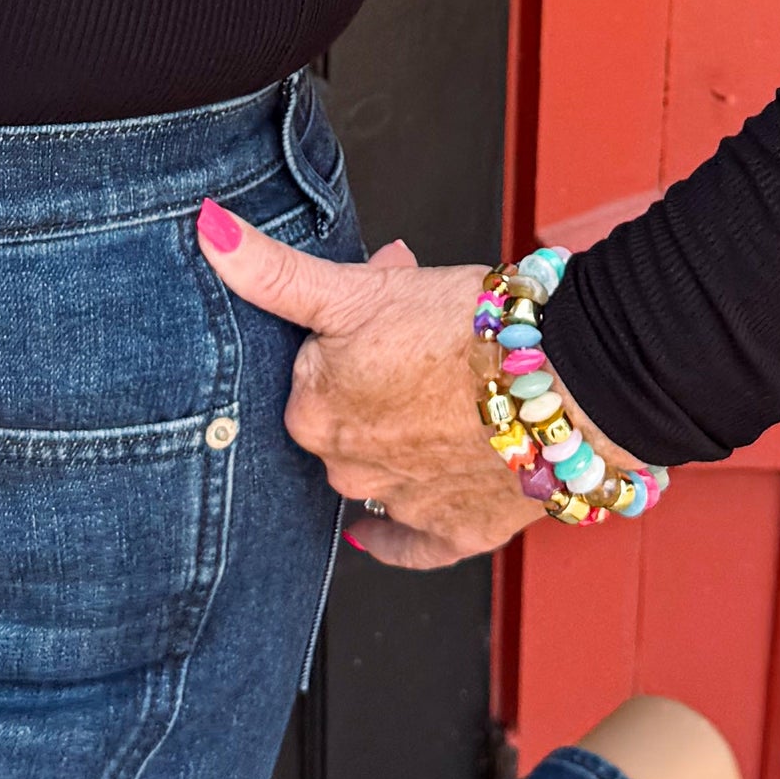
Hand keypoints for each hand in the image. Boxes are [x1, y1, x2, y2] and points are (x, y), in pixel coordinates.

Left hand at [193, 205, 647, 568]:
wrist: (569, 379)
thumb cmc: (466, 328)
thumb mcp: (357, 287)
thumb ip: (274, 270)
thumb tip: (210, 233)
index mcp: (312, 412)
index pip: (312, 374)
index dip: (350, 338)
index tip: (385, 320)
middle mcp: (346, 469)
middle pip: (345, 421)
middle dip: (374, 386)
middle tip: (422, 348)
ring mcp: (401, 506)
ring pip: (378, 473)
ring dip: (397, 442)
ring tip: (444, 397)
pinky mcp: (455, 534)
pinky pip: (411, 545)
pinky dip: (399, 534)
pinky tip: (382, 528)